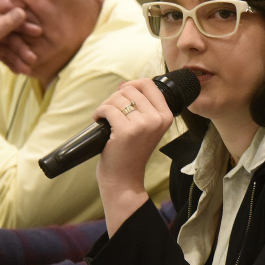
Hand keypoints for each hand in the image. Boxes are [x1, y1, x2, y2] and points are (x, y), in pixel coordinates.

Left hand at [0, 2, 38, 82]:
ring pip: (9, 46)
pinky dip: (11, 61)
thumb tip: (21, 11)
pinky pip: (4, 54)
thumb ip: (6, 23)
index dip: (23, 24)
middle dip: (21, 47)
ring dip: (18, 57)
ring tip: (27, 68)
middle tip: (33, 56)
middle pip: (11, 34)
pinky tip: (19, 70)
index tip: (37, 31)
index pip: (8, 17)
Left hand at [93, 78, 173, 233]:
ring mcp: (142, 125)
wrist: (125, 180)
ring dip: (106, 106)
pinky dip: (99, 113)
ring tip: (105, 118)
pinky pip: (107, 109)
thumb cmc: (132, 152)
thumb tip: (126, 85)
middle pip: (130, 89)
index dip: (132, 85)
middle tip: (111, 112)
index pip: (149, 84)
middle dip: (115, 97)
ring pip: (117, 98)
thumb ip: (145, 107)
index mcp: (166, 116)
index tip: (122, 94)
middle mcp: (157, 119)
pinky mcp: (125, 131)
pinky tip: (99, 121)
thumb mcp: (148, 127)